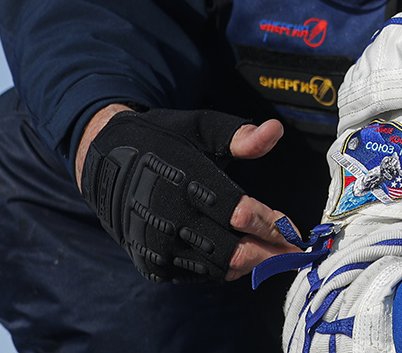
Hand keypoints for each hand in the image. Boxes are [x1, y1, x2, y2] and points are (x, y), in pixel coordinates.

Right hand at [77, 107, 298, 282]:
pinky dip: (222, 270)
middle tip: (296, 253)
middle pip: (232, 250)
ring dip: (250, 265)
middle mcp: (168, 217)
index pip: (240, 213)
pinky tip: (242, 260)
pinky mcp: (150, 262)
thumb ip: (239, 136)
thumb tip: (275, 130)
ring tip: (276, 257)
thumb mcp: (200, 127)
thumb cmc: (162, 141)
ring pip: (216, 267)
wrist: (104, 164)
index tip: (296, 229)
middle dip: (270, 253)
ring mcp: (156, 245)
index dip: (273, 224)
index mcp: (185, 181)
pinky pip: (195, 275)